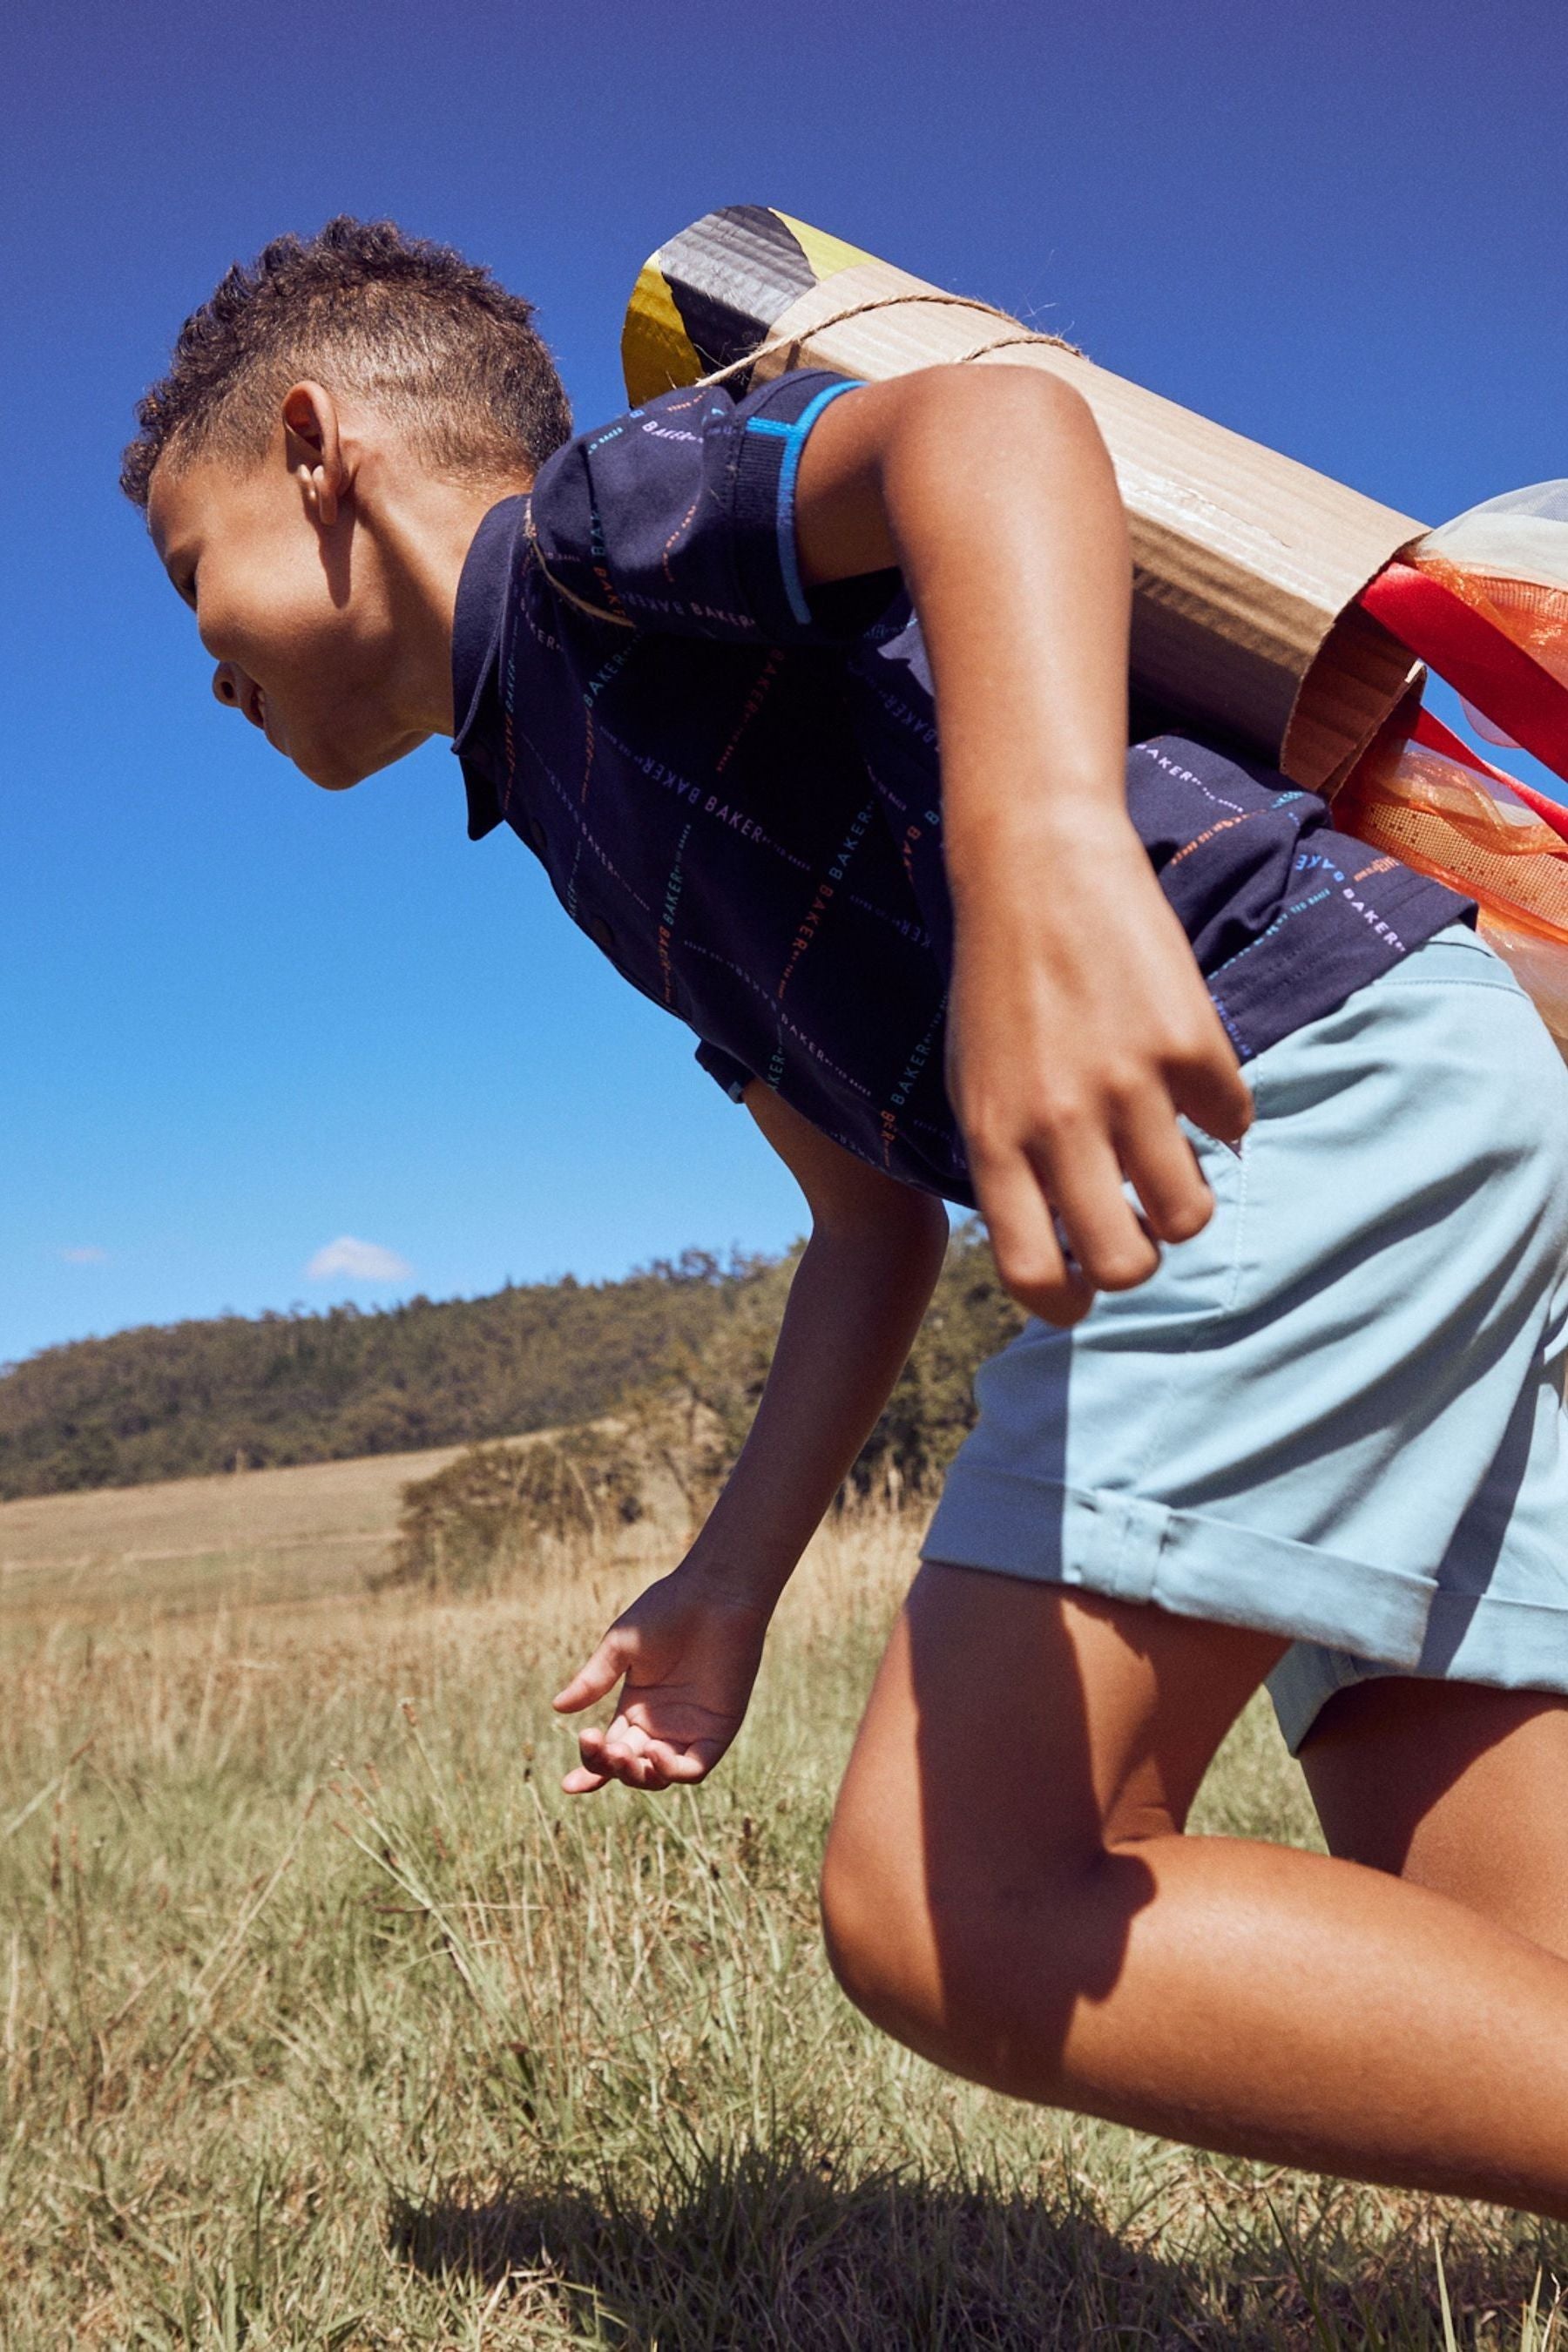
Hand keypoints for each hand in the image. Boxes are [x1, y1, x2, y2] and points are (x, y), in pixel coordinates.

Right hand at [551, 1566, 771, 1794]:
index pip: (609, 1753)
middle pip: (629, 1769)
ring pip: (659, 1777)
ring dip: (637, 1775)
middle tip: (599, 1744)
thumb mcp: (621, 1648)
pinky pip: (695, 1768)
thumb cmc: (666, 1611)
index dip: (590, 1771)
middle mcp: (661, 1726)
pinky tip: (655, 1751)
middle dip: (609, 1767)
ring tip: (621, 1752)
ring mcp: (690, 1730)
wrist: (712, 1594)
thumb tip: (558, 1707)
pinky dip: (673, 1770)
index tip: (568, 1785)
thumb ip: (593, 1680)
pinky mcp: (718, 1730)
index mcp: (635, 1709)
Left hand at [948, 812, 1251, 1328]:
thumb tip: (1058, 1245)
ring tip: (1172, 1157)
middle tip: (1138, 1224)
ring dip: (1188, 1200)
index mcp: (994, 1139)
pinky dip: (1223, 1114)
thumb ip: (1010, 1163)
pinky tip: (1193, 1076)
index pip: (1034, 1274)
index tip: (1084, 1294)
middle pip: (1126, 1264)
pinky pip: (1233, 1124)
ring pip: (1191, 1213)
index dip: (1066, 1304)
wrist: (1036, 864)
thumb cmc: (1000, 981)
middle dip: (1139, 1261)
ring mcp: (1129, 1085)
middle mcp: (1059, 1123)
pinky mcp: (1191, 1043)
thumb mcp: (976, 1083)